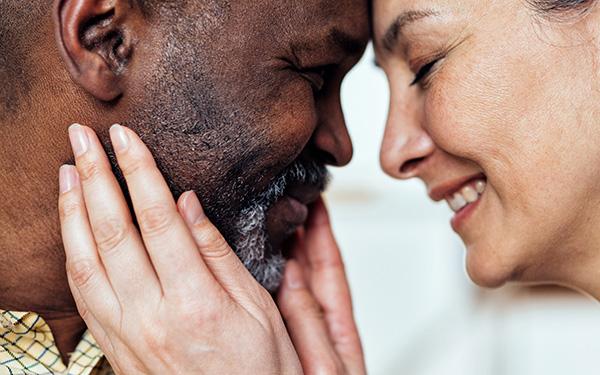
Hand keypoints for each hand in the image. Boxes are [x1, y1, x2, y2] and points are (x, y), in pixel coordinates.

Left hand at [58, 123, 301, 373]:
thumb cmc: (257, 368)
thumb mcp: (257, 308)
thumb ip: (217, 253)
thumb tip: (187, 204)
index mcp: (195, 302)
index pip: (156, 219)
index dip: (138, 171)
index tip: (125, 136)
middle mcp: (150, 317)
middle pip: (112, 232)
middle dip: (95, 177)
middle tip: (82, 136)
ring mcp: (125, 334)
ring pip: (84, 262)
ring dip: (72, 211)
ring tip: (68, 171)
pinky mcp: (114, 346)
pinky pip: (81, 294)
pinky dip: (72, 252)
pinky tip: (72, 228)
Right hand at [277, 199, 365, 374]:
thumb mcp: (325, 366)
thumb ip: (308, 321)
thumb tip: (291, 275)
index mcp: (339, 329)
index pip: (330, 265)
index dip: (323, 230)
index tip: (317, 199)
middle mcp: (319, 326)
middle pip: (310, 267)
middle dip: (301, 230)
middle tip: (287, 198)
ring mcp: (299, 334)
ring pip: (289, 282)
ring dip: (282, 251)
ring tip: (268, 220)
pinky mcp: (278, 345)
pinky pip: (270, 302)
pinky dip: (263, 278)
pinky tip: (250, 263)